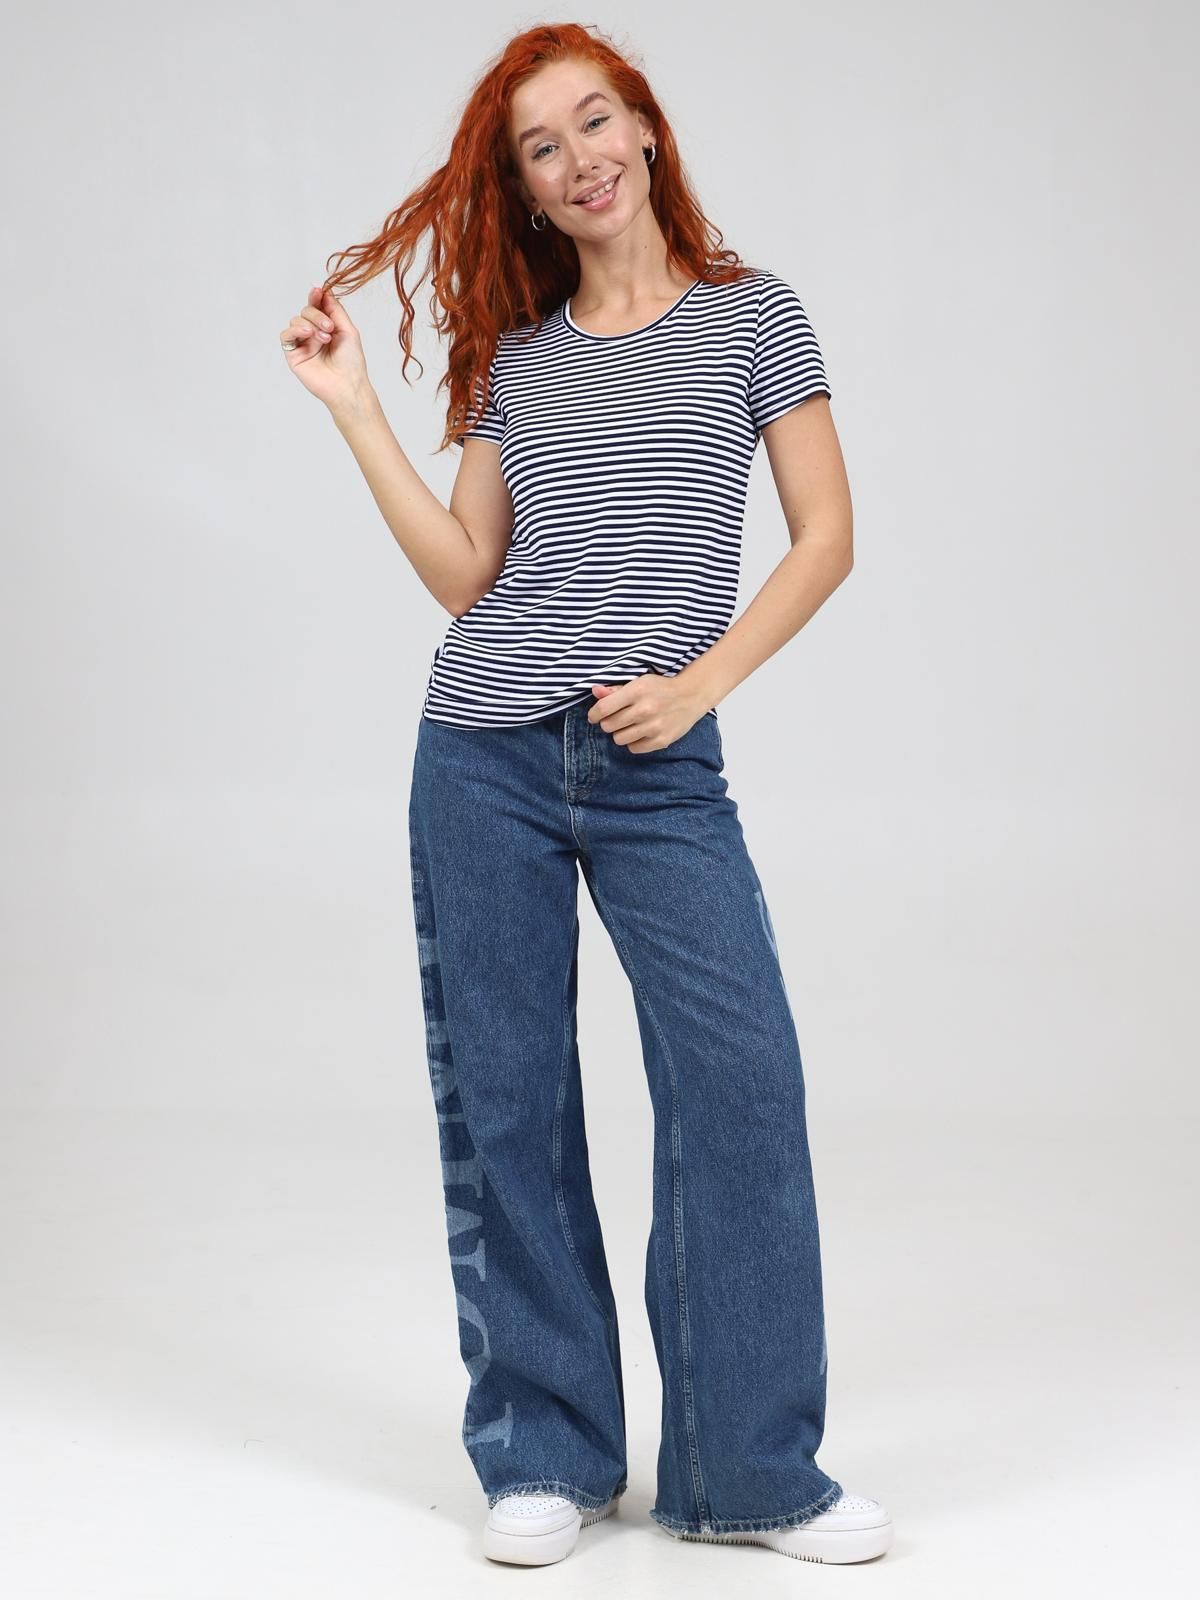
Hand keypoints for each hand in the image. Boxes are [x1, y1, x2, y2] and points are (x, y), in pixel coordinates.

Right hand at [278, 285, 372, 413]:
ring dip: (310, 323)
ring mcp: (302, 343)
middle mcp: (313, 333)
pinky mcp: (293, 354)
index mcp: (327, 327)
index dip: (316, 297)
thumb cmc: (351, 362)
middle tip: (330, 327)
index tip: (318, 291)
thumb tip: (325, 291)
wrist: (347, 385)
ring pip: (296, 320)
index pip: (317, 306)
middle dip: (317, 315)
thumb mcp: (348, 330)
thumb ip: (336, 310)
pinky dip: (295, 330)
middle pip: (306, 311)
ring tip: (324, 337)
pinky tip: (307, 334)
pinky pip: (286, 335)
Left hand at [587, 675, 708, 751]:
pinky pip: (634, 748)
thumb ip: (616, 689)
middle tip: (617, 719)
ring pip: (619, 739)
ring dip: (621, 733)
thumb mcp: (639, 682)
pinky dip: (634, 742)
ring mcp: (654, 727)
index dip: (594, 714)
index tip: (594, 717)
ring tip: (630, 726)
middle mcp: (644, 709)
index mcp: (636, 691)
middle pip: (608, 726)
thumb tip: (595, 691)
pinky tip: (641, 733)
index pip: (603, 708)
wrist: (691, 696)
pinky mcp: (661, 740)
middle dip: (608, 723)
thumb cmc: (660, 688)